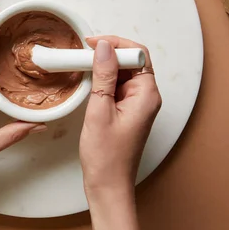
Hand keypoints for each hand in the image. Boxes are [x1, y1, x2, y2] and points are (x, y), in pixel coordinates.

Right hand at [80, 36, 161, 192]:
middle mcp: (146, 97)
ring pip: (122, 73)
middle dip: (108, 53)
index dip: (116, 43)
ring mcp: (137, 104)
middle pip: (131, 61)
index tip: (92, 43)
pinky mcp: (127, 111)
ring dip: (104, 67)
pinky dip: (103, 80)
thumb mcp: (100, 110)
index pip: (138, 54)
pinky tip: (88, 82)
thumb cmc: (106, 157)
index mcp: (146, 95)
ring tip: (82, 67)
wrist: (107, 186)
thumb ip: (104, 76)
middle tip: (83, 53)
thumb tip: (104, 47)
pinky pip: (117, 86)